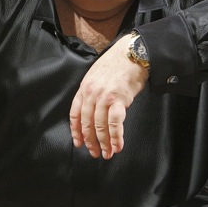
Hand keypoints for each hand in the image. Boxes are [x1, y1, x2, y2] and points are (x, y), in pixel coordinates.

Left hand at [69, 34, 147, 159]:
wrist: (133, 53)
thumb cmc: (117, 63)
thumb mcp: (96, 75)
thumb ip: (91, 91)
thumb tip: (92, 110)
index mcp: (84, 88)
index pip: (75, 114)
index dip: (76, 131)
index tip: (79, 142)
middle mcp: (91, 93)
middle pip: (87, 123)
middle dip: (90, 141)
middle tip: (94, 153)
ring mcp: (104, 97)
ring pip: (100, 126)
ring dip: (104, 143)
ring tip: (107, 153)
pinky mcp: (119, 100)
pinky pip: (114, 124)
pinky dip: (116, 137)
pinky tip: (118, 146)